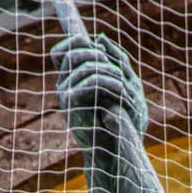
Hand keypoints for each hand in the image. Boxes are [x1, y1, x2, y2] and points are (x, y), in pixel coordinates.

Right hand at [53, 35, 148, 150]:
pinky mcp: (71, 106)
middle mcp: (63, 85)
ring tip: (127, 90)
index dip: (81, 44)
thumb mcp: (125, 84)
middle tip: (121, 75)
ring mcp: (64, 95)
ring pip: (87, 65)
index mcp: (72, 80)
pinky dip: (112, 83)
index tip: (104, 56)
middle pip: (74, 51)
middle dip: (102, 57)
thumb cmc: (123, 122)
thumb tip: (100, 38)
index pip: (63, 50)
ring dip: (113, 73)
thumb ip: (115, 60)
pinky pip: (91, 81)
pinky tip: (125, 94)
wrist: (119, 155)